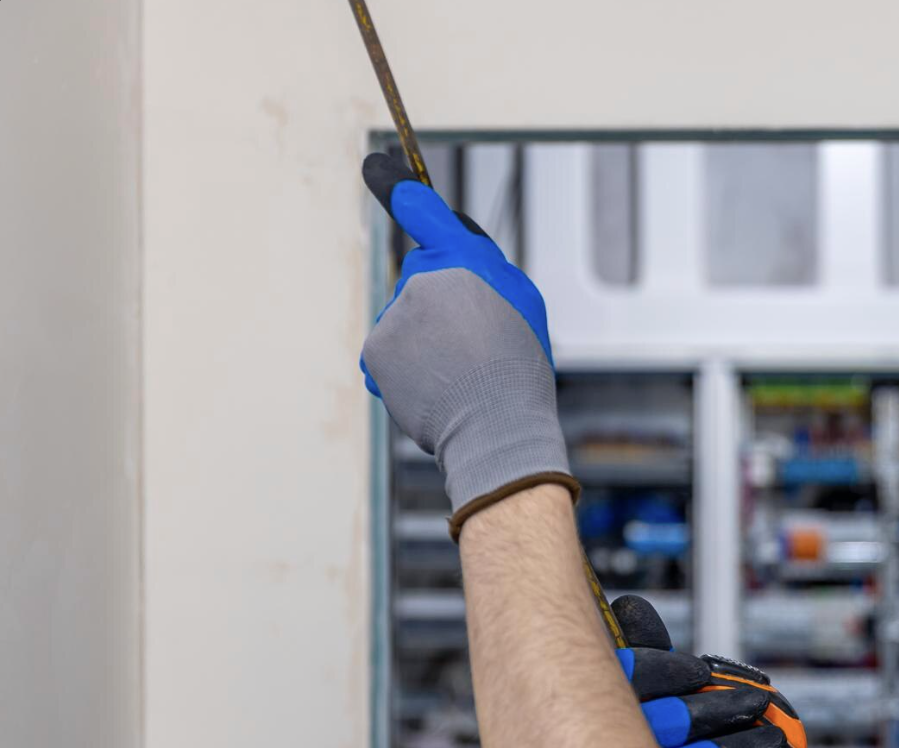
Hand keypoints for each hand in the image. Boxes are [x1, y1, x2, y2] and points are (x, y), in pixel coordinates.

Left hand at [359, 151, 577, 535]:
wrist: (494, 428)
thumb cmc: (517, 367)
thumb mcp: (521, 302)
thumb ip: (483, 271)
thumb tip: (450, 262)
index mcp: (463, 260)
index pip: (425, 212)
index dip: (402, 190)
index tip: (377, 165)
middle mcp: (422, 278)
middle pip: (422, 280)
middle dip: (440, 304)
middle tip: (475, 345)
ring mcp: (394, 315)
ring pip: (404, 320)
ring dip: (424, 342)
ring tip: (458, 375)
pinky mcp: (375, 350)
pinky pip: (388, 352)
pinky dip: (404, 369)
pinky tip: (433, 388)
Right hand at [613, 595, 806, 747]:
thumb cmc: (622, 728)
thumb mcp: (621, 686)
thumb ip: (635, 649)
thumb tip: (632, 607)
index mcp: (597, 704)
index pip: (631, 678)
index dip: (669, 672)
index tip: (702, 672)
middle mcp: (607, 747)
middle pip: (673, 723)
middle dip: (725, 709)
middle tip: (762, 701)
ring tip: (775, 739)